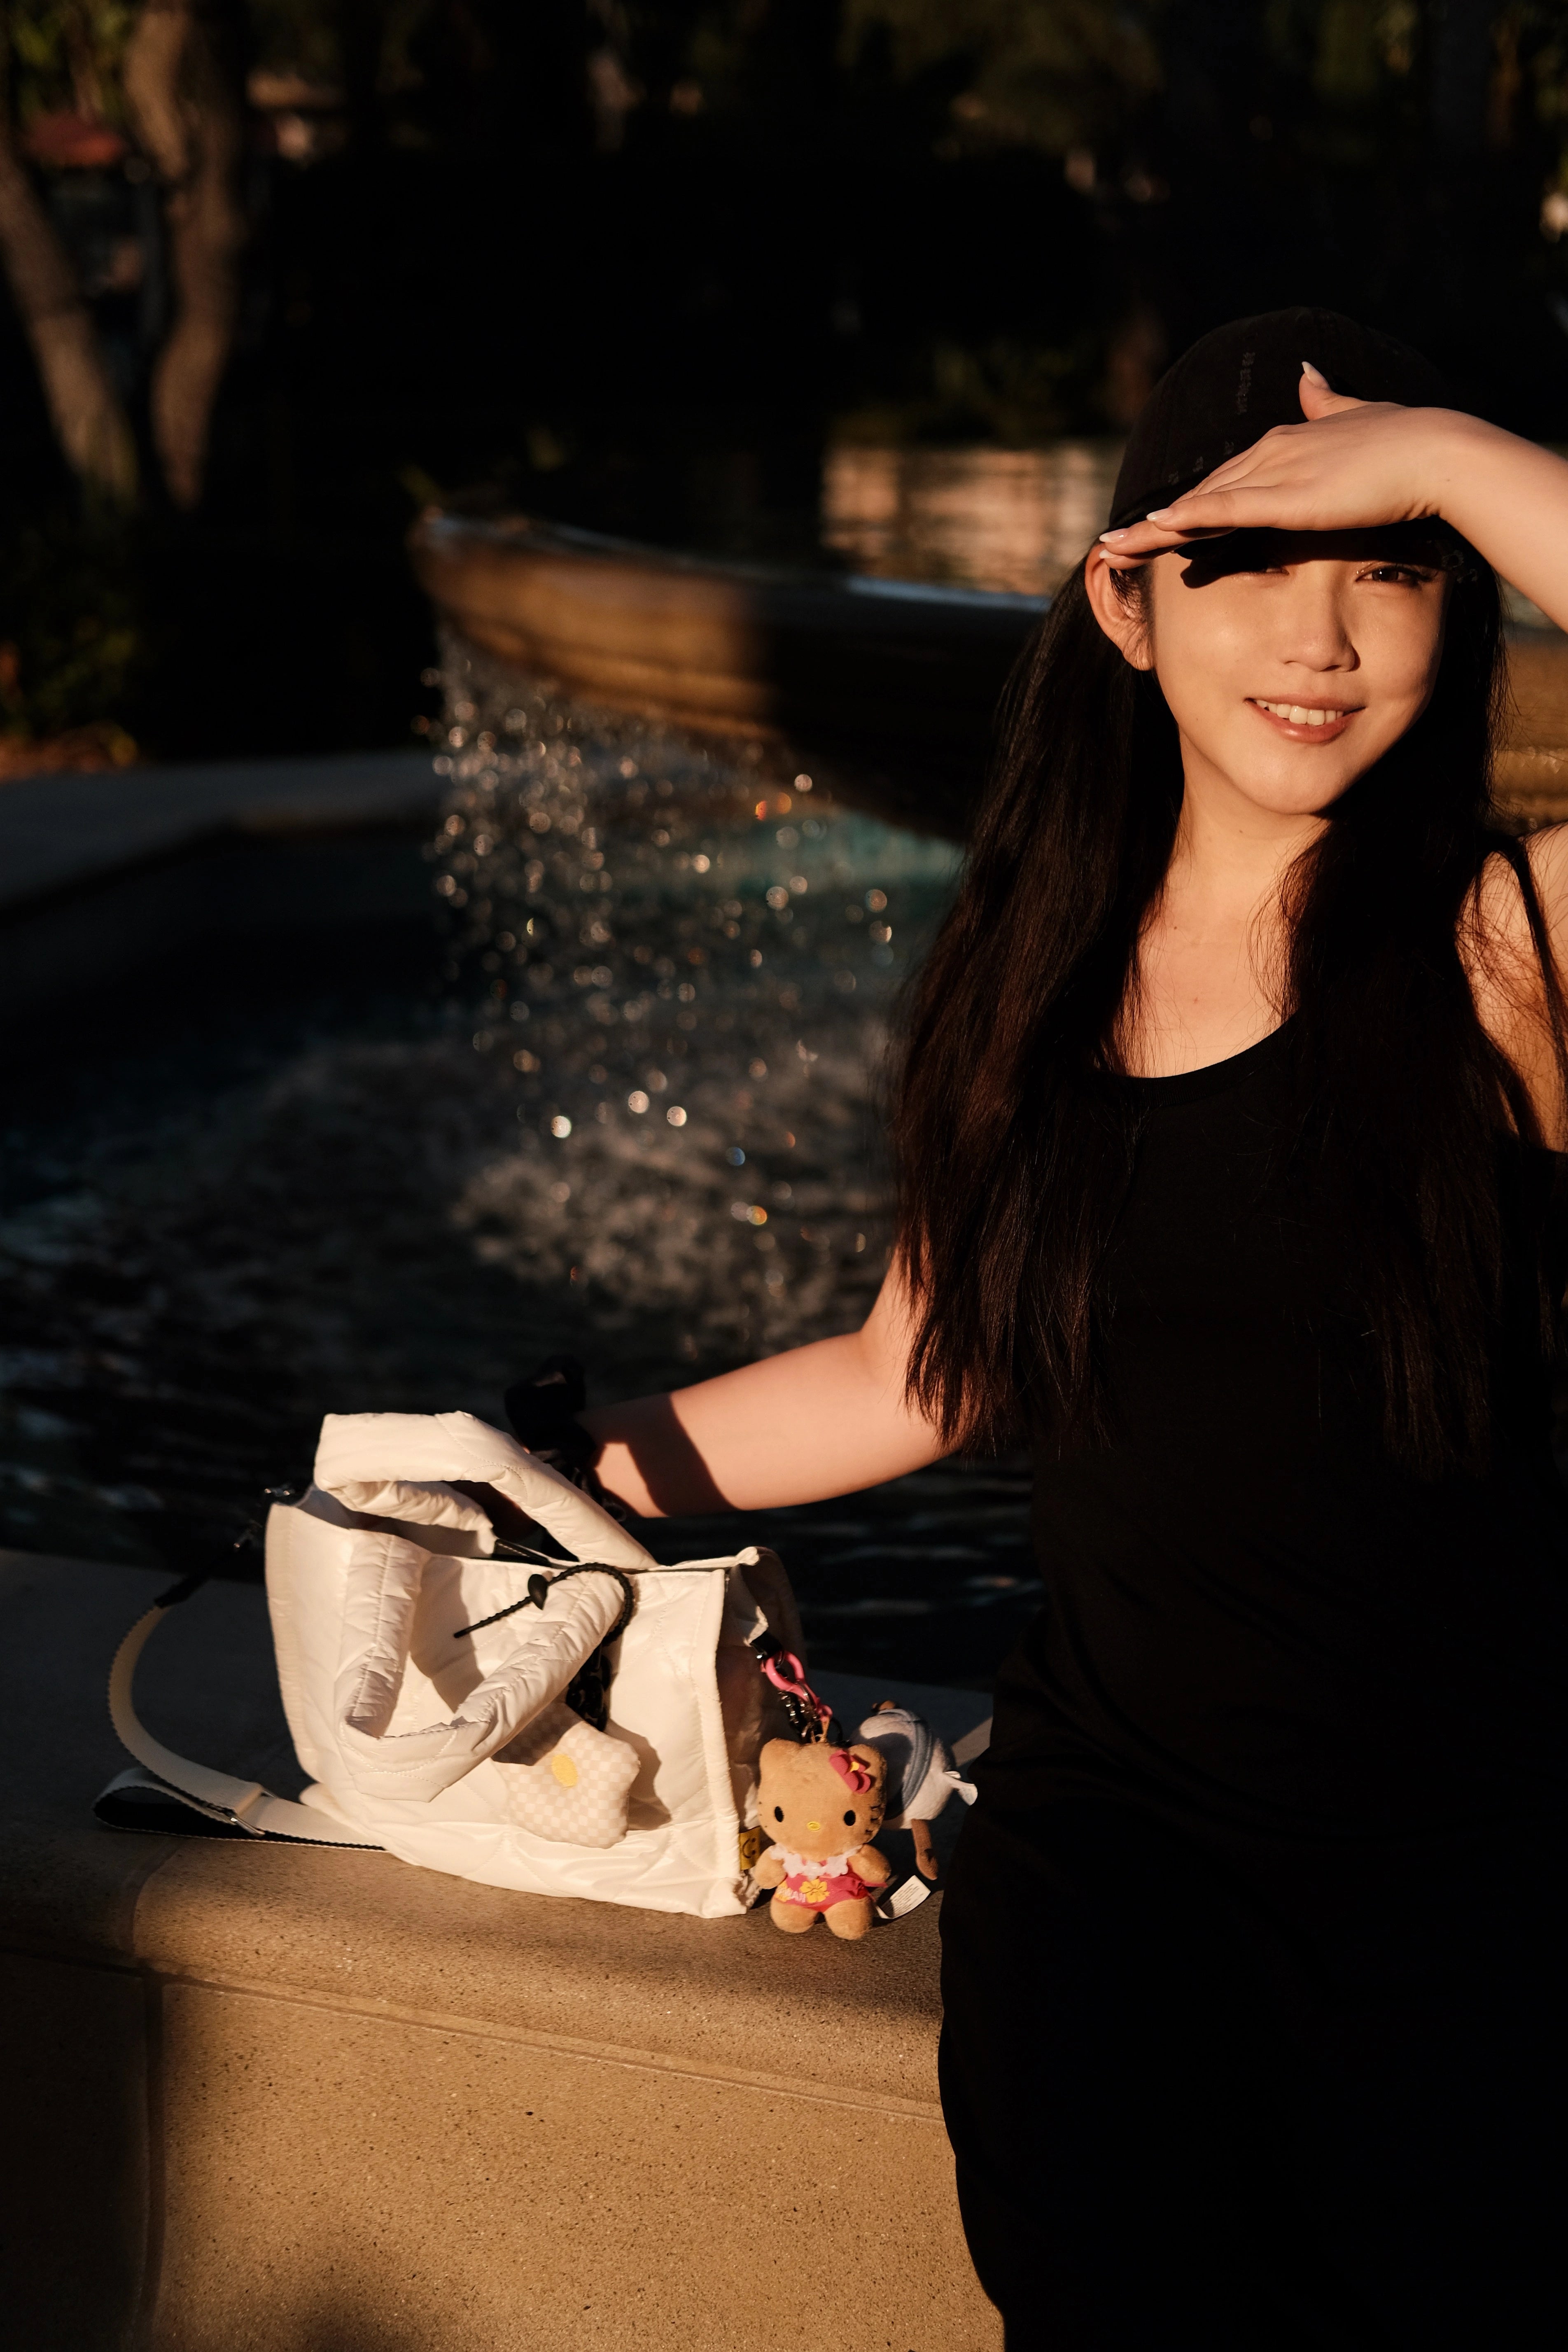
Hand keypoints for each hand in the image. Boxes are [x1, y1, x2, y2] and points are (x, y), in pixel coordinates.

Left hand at [1098, 364, 1470, 565]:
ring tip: (1110, 551)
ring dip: (1151, 531)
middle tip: (1110, 546)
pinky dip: (1186, 520)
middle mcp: (1270, 453)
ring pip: (1198, 505)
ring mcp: (1275, 472)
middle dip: (1152, 524)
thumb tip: (1306, 374)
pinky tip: (1153, 530)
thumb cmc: (1405, 442)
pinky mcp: (1285, 496)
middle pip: (1198, 495)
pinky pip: (1224, 510)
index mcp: (1286, 442)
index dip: (1185, 506)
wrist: (1435, 450)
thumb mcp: (1356, 418)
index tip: (1150, 527)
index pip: (1223, 483)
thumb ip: (1327, 403)